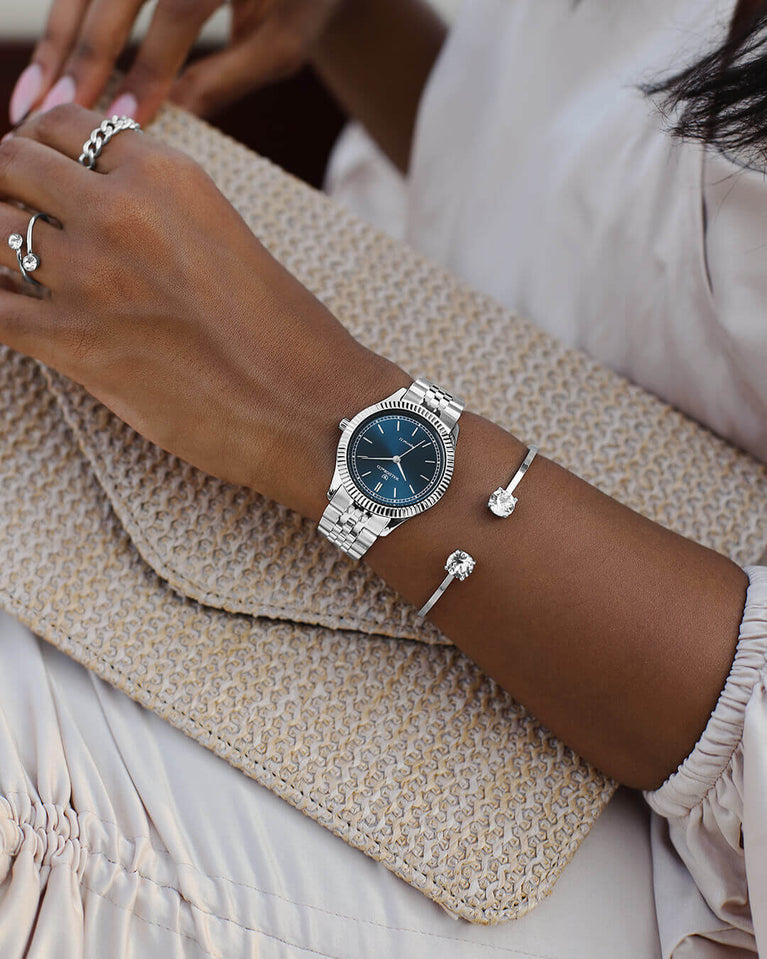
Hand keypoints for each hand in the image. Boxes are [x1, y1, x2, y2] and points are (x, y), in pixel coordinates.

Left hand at [0, 104, 406, 517]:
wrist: (305, 406)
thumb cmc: (282, 332)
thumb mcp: (224, 235)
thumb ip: (159, 208)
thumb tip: (98, 206)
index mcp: (168, 176)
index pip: (66, 125)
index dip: (38, 142)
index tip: (36, 169)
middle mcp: (122, 213)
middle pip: (11, 164)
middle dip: (4, 184)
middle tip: (14, 212)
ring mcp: (92, 278)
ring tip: (17, 268)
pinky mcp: (76, 346)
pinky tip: (12, 312)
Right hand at [9, 0, 344, 127]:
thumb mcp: (281, 43)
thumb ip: (226, 78)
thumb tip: (168, 122)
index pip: (179, 9)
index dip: (150, 65)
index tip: (125, 119)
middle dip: (83, 54)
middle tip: (53, 114)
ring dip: (56, 41)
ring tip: (32, 102)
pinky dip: (63, 24)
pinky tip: (47, 70)